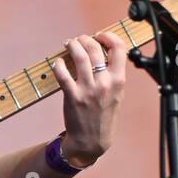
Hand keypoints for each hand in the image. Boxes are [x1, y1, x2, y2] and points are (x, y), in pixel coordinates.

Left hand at [53, 30, 126, 166]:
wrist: (92, 141)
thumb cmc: (104, 118)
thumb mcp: (117, 96)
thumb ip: (113, 76)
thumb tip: (104, 54)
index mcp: (118, 81)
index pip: (119, 48)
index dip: (108, 36)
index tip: (100, 35)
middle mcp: (104, 83)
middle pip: (95, 48)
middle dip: (85, 39)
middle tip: (79, 40)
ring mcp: (88, 89)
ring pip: (80, 56)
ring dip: (73, 45)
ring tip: (69, 44)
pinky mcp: (72, 96)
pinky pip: (63, 74)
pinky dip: (59, 64)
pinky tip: (58, 62)